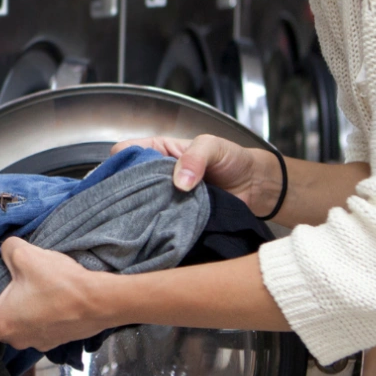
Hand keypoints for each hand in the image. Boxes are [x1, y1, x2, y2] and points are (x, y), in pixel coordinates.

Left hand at [0, 237, 108, 353]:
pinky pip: (38, 327)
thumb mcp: (27, 255)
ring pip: (18, 328)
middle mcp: (16, 339)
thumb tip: (6, 250)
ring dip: (20, 311)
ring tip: (31, 288)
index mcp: (2, 323)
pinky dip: (39, 315)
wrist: (101, 301)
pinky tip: (49, 296)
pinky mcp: (56, 340)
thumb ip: (8, 250)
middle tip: (3, 287)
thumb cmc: (60, 283)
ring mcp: (38, 342)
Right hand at [113, 134, 281, 215]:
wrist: (256, 187)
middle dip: (126, 191)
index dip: (120, 162)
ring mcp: (164, 196)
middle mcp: (156, 173)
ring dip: (142, 211)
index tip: (123, 177)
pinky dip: (156, 226)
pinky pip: (158, 222)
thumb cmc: (233, 159)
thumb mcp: (213, 146)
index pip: (125, 151)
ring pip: (140, 204)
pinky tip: (155, 230)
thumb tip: (180, 182)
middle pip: (127, 181)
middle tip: (131, 202)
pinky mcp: (174, 217)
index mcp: (158, 149)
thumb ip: (195, 157)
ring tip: (143, 218)